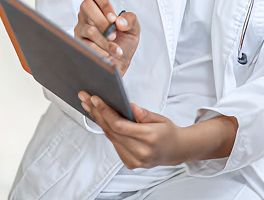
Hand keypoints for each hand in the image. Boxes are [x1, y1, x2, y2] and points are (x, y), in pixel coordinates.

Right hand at [74, 0, 139, 75]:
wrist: (119, 63)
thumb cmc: (124, 43)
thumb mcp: (134, 29)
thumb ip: (130, 19)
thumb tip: (119, 21)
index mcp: (100, 7)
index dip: (103, 1)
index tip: (113, 18)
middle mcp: (88, 15)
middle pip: (86, 5)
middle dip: (102, 21)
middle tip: (113, 33)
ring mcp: (81, 28)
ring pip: (89, 29)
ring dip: (106, 41)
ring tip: (116, 48)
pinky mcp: (78, 42)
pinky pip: (87, 44)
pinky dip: (101, 51)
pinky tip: (108, 55)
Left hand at [77, 93, 238, 167]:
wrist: (177, 150)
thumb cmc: (169, 132)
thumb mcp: (160, 118)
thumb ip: (144, 114)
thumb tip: (130, 106)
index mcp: (149, 137)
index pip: (120, 125)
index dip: (106, 111)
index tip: (96, 99)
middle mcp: (140, 151)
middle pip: (112, 131)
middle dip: (98, 113)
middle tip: (87, 99)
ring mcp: (135, 160)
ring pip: (111, 138)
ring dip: (99, 121)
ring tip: (90, 107)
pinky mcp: (130, 163)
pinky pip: (115, 144)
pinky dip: (108, 131)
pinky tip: (101, 119)